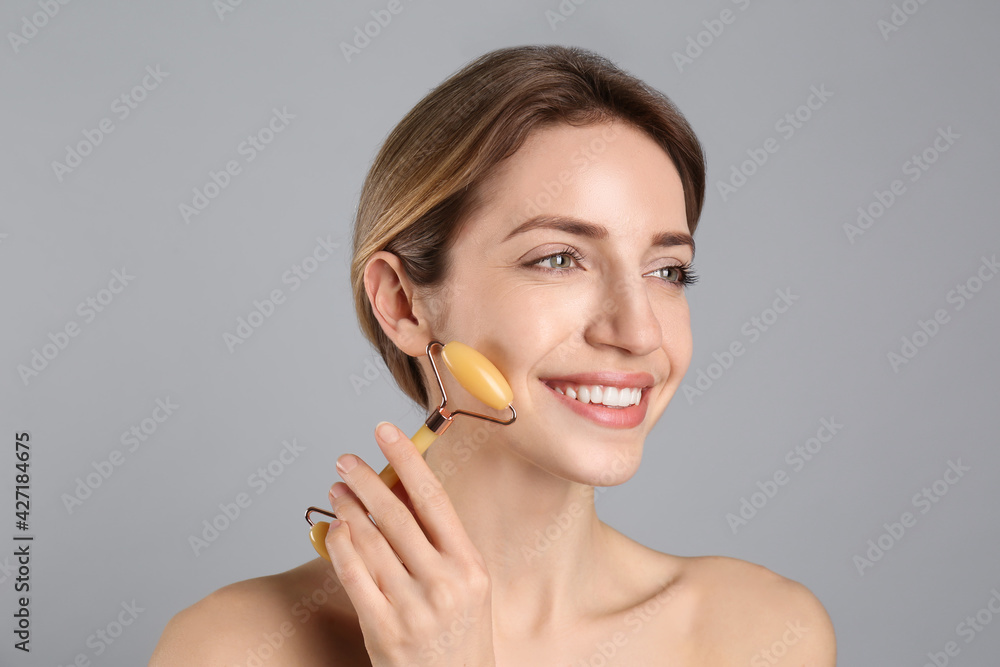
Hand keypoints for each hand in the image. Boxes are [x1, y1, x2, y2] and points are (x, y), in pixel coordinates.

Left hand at [325, 421, 495, 666]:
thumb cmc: (458, 635)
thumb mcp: (465, 586)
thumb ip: (438, 543)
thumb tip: (402, 489)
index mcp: (470, 566)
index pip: (435, 499)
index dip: (408, 460)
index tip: (386, 433)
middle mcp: (444, 584)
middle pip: (397, 515)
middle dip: (367, 480)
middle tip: (346, 460)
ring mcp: (413, 609)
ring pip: (370, 542)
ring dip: (348, 509)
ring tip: (337, 490)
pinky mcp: (384, 630)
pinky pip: (353, 575)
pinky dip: (340, 545)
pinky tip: (334, 527)